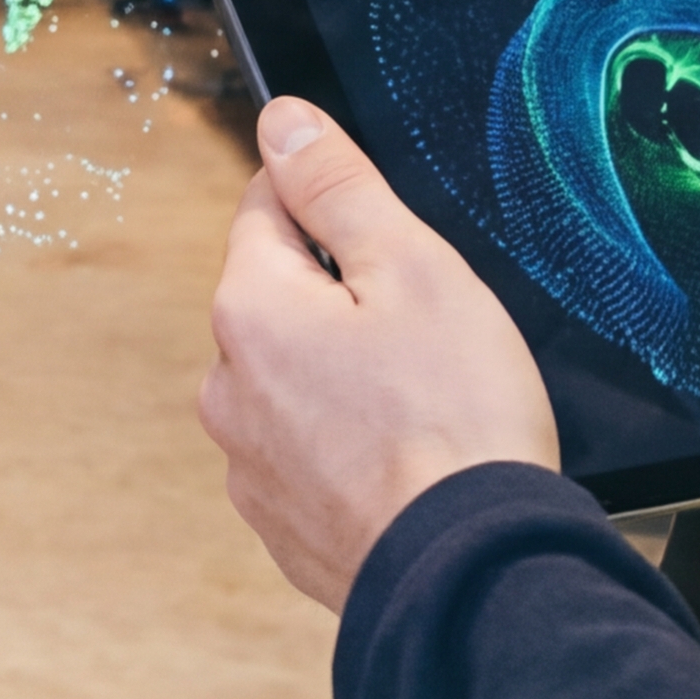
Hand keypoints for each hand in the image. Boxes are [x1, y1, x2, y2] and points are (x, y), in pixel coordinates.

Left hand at [199, 97, 561, 608]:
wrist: (471, 576)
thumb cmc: (455, 420)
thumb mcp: (414, 268)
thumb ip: (339, 187)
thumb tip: (283, 122)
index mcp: (249, 310)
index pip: (266, 208)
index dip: (332, 204)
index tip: (386, 235)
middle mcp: (227, 387)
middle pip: (280, 301)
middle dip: (344, 301)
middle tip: (426, 334)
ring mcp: (249, 466)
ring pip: (296, 382)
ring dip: (346, 380)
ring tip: (425, 408)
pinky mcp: (282, 526)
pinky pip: (311, 456)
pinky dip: (352, 450)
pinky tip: (410, 464)